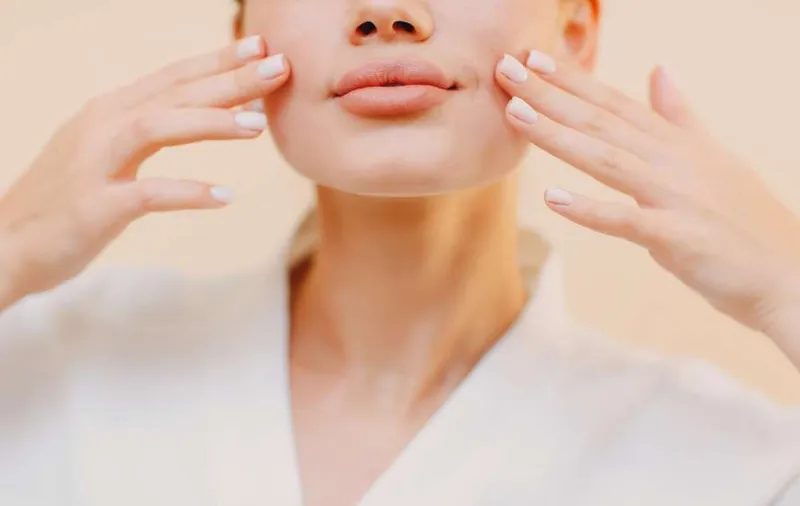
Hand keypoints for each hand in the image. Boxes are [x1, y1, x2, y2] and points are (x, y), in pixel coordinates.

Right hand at [0, 36, 289, 307]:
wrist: (7, 244)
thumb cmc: (68, 199)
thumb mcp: (110, 152)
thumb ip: (150, 129)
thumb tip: (205, 113)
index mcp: (111, 112)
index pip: (174, 78)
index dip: (218, 60)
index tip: (262, 47)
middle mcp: (103, 126)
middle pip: (176, 93)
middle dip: (230, 78)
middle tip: (279, 67)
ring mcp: (95, 163)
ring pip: (158, 127)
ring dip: (210, 122)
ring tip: (259, 126)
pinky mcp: (94, 205)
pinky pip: (147, 194)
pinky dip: (187, 192)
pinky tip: (225, 197)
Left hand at [495, 52, 799, 365]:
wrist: (789, 274)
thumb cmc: (745, 220)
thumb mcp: (712, 157)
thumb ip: (681, 115)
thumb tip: (660, 70)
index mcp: (677, 143)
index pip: (616, 104)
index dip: (574, 80)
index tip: (534, 56)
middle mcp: (673, 161)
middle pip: (602, 122)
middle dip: (550, 94)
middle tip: (506, 68)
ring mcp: (676, 196)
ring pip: (607, 159)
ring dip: (559, 136)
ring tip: (516, 113)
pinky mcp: (678, 237)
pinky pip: (627, 221)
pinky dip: (590, 210)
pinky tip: (553, 199)